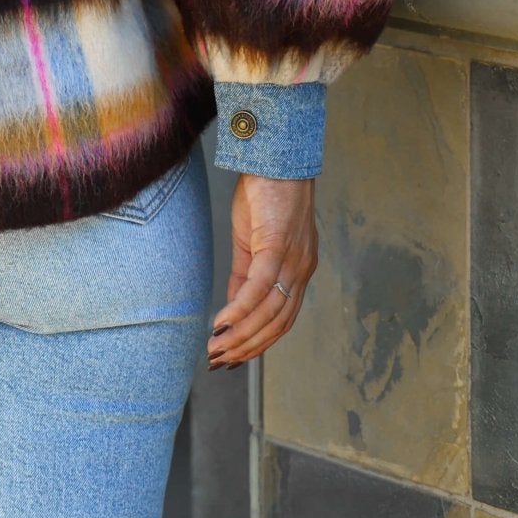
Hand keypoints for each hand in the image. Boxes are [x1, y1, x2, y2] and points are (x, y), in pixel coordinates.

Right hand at [206, 174, 317, 368]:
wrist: (275, 156)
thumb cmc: (266, 191)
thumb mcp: (254, 240)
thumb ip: (246, 274)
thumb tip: (235, 307)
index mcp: (298, 270)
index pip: (282, 320)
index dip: (259, 343)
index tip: (233, 358)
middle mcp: (301, 271)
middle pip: (277, 324)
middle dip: (247, 348)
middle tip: (219, 362)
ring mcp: (291, 260)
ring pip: (269, 313)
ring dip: (241, 336)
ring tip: (217, 349)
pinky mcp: (275, 246)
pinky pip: (259, 287)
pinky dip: (240, 310)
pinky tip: (222, 323)